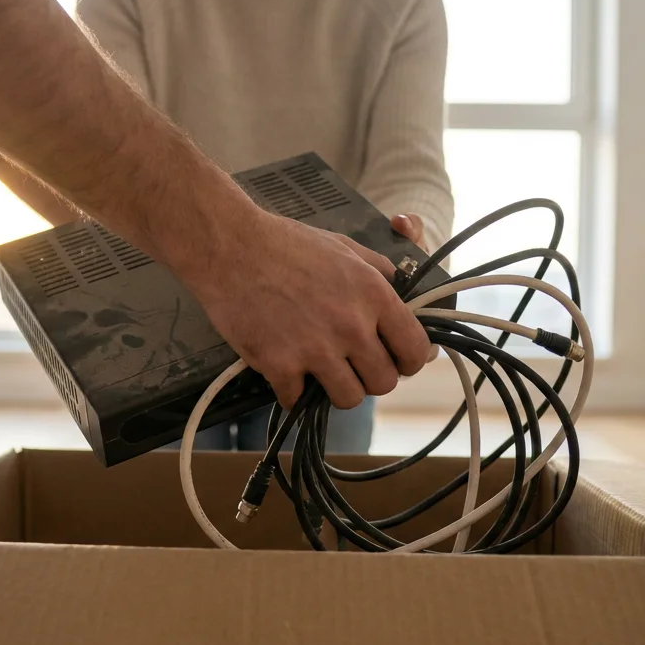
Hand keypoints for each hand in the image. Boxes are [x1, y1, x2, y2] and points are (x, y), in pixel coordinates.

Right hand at [180, 213, 432, 409]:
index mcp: (374, 295)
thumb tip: (400, 286)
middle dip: (369, 376)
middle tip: (350, 364)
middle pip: (384, 383)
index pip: (415, 351)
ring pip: (348, 399)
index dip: (408, 361)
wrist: (229, 247)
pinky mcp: (279, 365)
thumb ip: (378, 269)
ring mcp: (316, 349)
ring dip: (335, 389)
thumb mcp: (343, 246)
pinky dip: (292, 392)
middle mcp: (351, 326)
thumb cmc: (284, 242)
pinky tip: (285, 371)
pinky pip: (297, 401)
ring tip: (319, 371)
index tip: (395, 360)